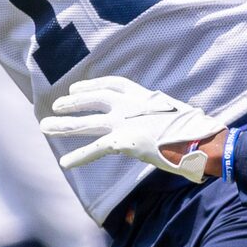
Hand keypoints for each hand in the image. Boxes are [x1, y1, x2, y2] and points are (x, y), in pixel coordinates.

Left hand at [41, 76, 224, 179]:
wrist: (201, 140)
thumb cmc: (196, 130)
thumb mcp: (174, 114)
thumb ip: (159, 115)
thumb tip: (160, 122)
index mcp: (143, 96)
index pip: (113, 84)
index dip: (92, 86)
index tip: (77, 87)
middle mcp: (130, 105)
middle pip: (94, 100)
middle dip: (73, 103)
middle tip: (55, 105)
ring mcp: (126, 122)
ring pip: (88, 123)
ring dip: (64, 125)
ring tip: (44, 126)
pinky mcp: (125, 141)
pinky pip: (96, 149)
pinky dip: (79, 156)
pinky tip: (64, 163)